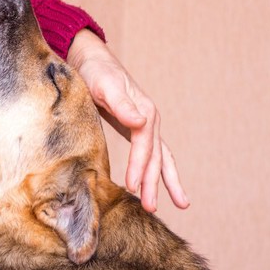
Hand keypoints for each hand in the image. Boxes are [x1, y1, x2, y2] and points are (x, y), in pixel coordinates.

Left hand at [67, 29, 188, 211]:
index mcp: (144, 111)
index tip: (131, 187)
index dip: (139, 167)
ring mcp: (145, 124)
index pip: (144, 146)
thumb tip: (141, 122)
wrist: (92, 61)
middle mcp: (149, 119)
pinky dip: (156, 170)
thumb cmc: (96, 73)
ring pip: (160, 157)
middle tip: (151, 208)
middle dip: (154, 182)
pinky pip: (151, 153)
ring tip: (177, 205)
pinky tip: (156, 185)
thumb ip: (121, 104)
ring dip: (164, 181)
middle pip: (156, 156)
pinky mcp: (136, 128)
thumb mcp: (105, 85)